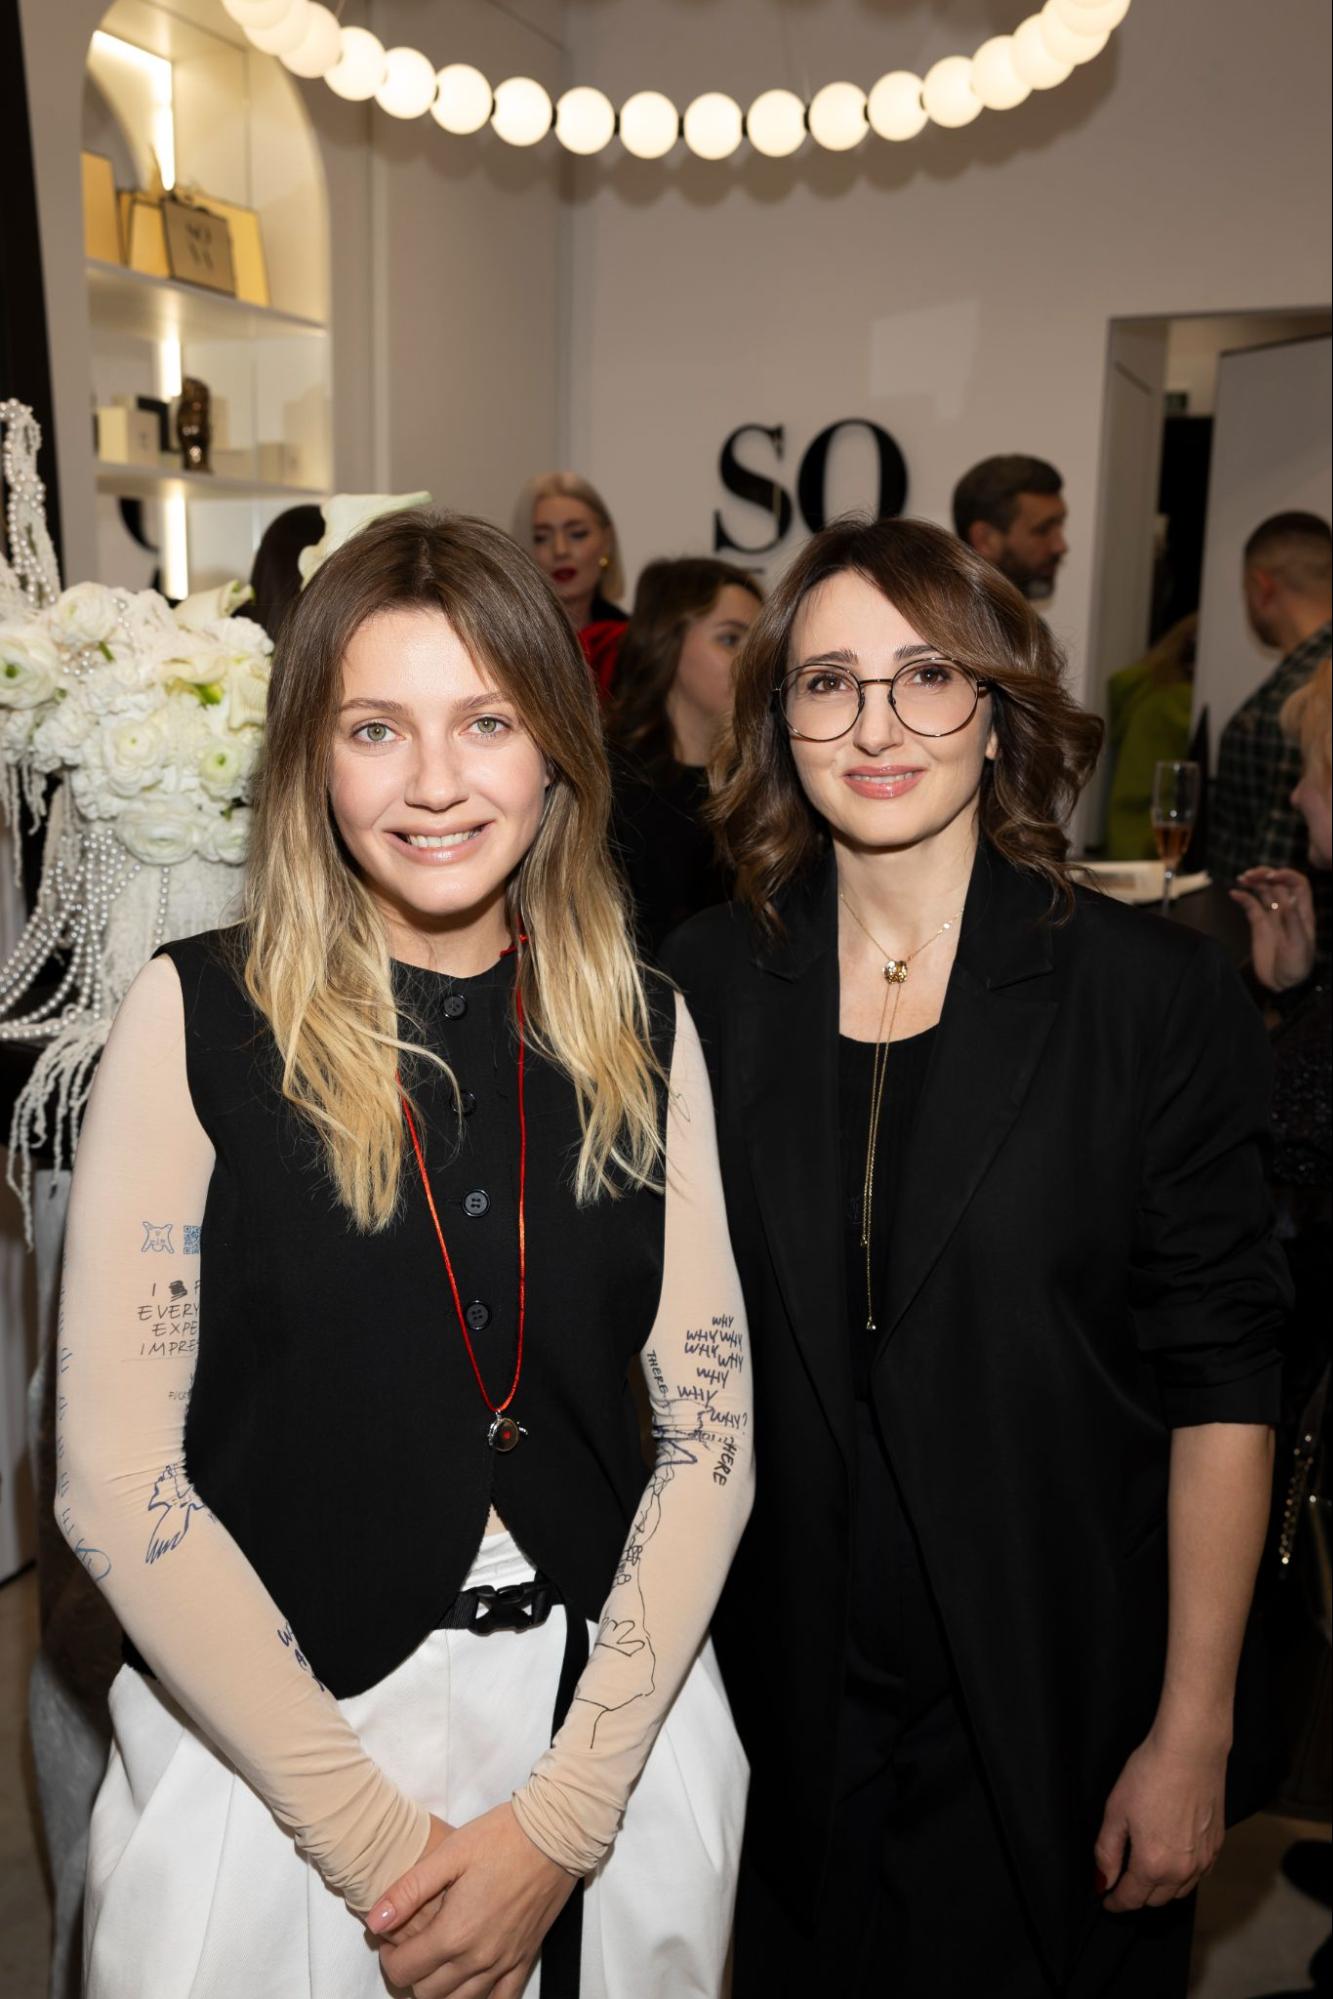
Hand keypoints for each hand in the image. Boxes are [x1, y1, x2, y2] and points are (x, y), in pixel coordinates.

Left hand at [366, 1802, 576, 1997]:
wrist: (553, 1833)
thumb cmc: (500, 1837)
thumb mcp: (448, 1853)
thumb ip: (408, 1891)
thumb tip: (375, 1921)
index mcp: (455, 1931)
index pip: (404, 1970)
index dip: (388, 1957)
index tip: (390, 1937)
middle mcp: (478, 1957)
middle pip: (427, 1993)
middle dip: (410, 1973)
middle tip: (409, 1945)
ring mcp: (504, 1962)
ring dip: (439, 1990)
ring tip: (435, 1960)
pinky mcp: (525, 1959)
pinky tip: (470, 1984)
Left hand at [1093, 1728, 1226, 1911]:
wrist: (1190, 1751)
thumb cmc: (1150, 1774)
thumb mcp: (1116, 1811)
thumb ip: (1107, 1851)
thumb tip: (1102, 1881)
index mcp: (1152, 1864)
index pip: (1131, 1899)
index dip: (1114, 1901)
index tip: (1106, 1898)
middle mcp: (1181, 1870)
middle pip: (1155, 1900)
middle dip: (1136, 1896)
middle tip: (1122, 1882)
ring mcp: (1204, 1861)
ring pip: (1179, 1891)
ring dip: (1161, 1889)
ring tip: (1146, 1872)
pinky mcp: (1217, 1847)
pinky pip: (1198, 1875)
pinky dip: (1183, 1876)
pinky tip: (1173, 1858)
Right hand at [1230, 868, 1315, 990]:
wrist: (1283, 984)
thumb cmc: (1297, 966)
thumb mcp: (1298, 944)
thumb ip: (1293, 921)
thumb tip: (1288, 899)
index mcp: (1302, 912)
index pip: (1297, 884)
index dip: (1286, 875)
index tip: (1271, 875)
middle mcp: (1287, 910)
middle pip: (1278, 884)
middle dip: (1265, 874)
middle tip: (1252, 874)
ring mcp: (1272, 917)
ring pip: (1263, 891)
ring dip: (1253, 882)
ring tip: (1242, 878)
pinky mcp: (1258, 925)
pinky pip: (1250, 906)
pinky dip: (1242, 897)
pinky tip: (1233, 893)